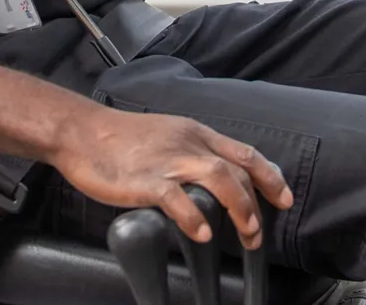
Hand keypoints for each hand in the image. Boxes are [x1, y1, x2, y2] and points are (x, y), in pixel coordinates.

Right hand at [52, 106, 294, 248]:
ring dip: (239, 207)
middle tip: (259, 233)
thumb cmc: (119, 138)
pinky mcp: (145, 179)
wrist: (80, 131)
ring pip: (218, 177)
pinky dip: (194, 216)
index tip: (284, 198)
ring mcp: (167, 160)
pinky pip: (176, 197)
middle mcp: (188, 143)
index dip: (269, 176)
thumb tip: (212, 178)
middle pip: (237, 169)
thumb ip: (190, 153)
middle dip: (257, 202)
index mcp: (195, 133)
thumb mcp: (166, 135)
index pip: (244, 152)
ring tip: (247, 234)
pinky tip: (203, 233)